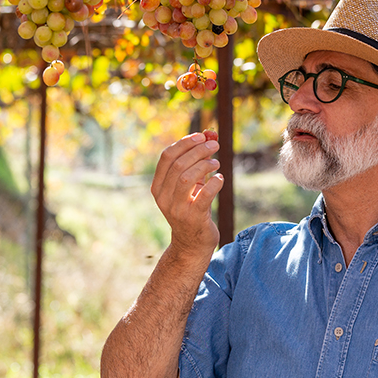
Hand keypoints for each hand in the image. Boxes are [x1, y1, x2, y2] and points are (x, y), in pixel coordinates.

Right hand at [151, 132, 223, 256]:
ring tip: (216, 162)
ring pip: (187, 178)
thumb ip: (196, 160)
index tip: (201, 136)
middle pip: (178, 165)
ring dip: (204, 165)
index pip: (166, 157)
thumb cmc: (192, 208)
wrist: (192, 243)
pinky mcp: (193, 218)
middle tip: (215, 145)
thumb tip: (210, 134)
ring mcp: (177, 209)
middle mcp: (164, 198)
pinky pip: (203, 196)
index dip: (184, 143)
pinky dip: (214, 183)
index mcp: (158, 187)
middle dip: (198, 151)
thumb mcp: (190, 185)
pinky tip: (220, 178)